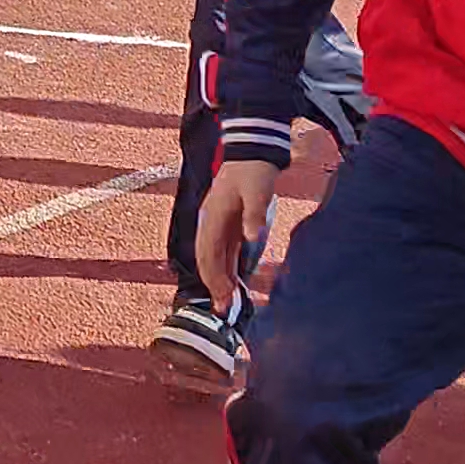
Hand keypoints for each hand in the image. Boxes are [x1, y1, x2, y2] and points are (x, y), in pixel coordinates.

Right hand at [195, 159, 277, 311]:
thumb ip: (253, 214)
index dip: (214, 276)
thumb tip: (250, 237)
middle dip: (214, 286)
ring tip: (226, 305)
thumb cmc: (254, 170)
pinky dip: (227, 270)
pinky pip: (224, 252)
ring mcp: (218, 225)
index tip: (223, 296)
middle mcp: (211, 223)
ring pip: (214, 258)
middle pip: (207, 260)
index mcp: (212, 216)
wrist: (252, 152)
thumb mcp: (257, 189)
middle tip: (223, 311)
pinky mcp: (229, 225)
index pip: (208, 253)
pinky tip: (233, 284)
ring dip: (219, 281)